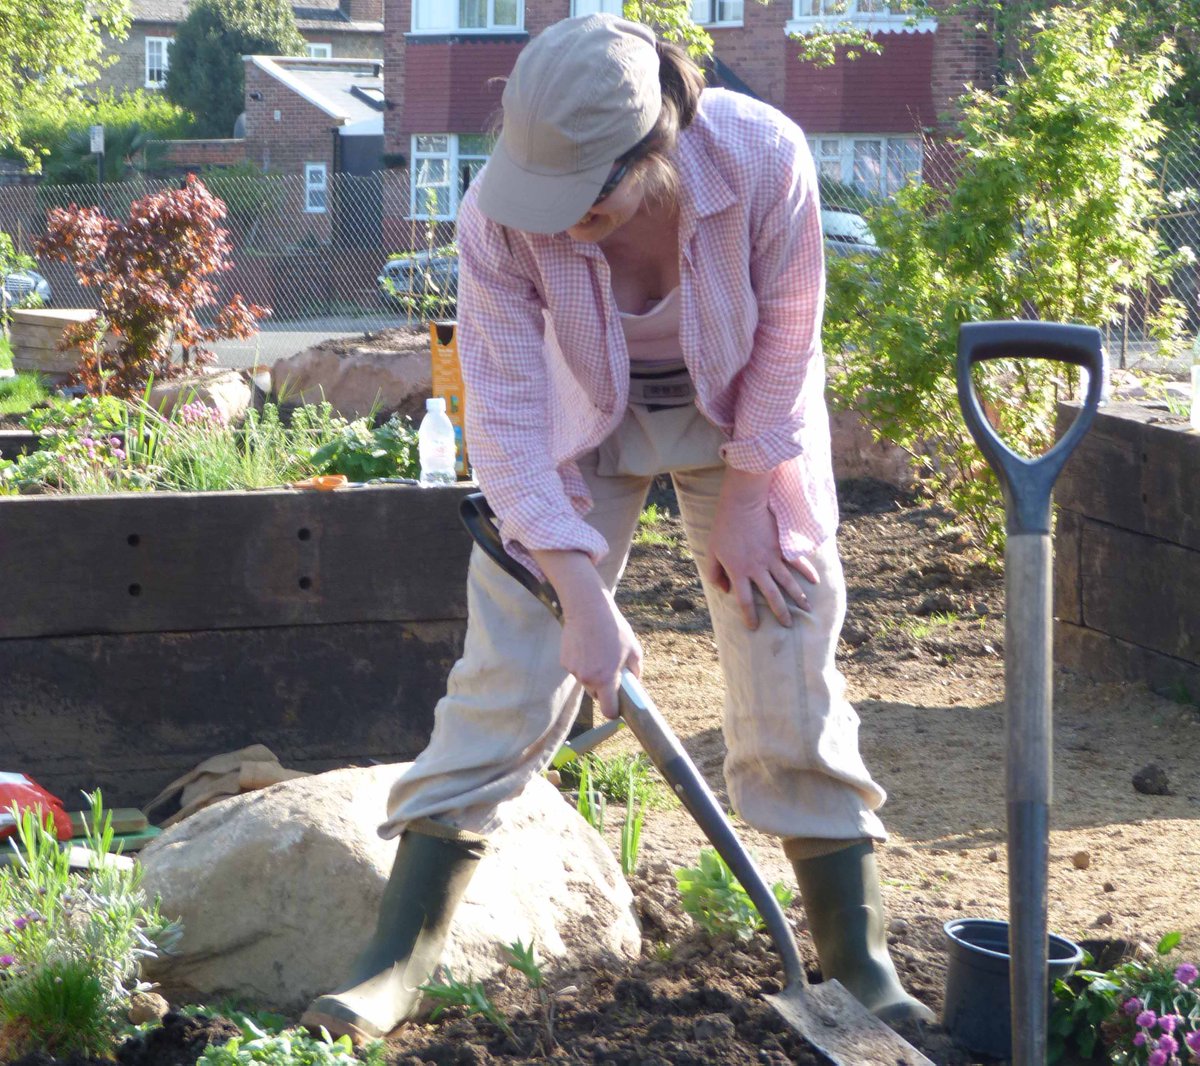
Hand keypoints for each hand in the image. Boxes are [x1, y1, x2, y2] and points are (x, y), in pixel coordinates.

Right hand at [531, 549, 643, 718]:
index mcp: (606, 678)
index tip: (618, 707)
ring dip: (592, 674)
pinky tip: (586, 647)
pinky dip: (582, 663)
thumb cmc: (613, 628)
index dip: (614, 711)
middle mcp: (588, 678)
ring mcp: (574, 671)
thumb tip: (634, 684)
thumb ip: (635, 671)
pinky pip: (576, 670)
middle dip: (604, 688)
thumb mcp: (633, 649)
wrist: (587, 608)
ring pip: (586, 681)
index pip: (608, 710)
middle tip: (610, 670)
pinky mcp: (565, 662)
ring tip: (598, 652)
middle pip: (596, 695)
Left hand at [703, 469, 818, 629]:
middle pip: (772, 596)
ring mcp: (773, 558)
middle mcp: (758, 569)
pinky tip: (815, 581)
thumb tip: (725, 590)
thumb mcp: (711, 552)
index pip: (745, 601)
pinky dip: (808, 572)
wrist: (743, 503)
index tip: (754, 627)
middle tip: (788, 625)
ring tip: (807, 609)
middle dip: (781, 613)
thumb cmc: (724, 527)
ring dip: (799, 597)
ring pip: (789, 582)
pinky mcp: (782, 546)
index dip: (749, 616)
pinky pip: (798, 562)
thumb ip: (714, 574)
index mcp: (739, 572)